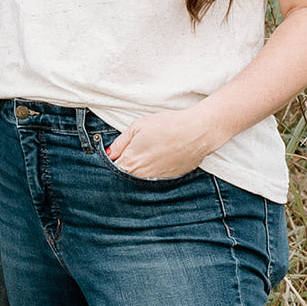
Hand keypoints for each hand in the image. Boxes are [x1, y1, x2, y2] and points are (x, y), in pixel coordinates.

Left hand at [105, 108, 220, 179]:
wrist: (196, 132)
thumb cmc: (167, 125)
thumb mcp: (138, 126)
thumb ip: (121, 142)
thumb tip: (109, 153)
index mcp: (131, 161)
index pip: (113, 170)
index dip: (112, 162)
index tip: (114, 155)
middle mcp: (143, 175)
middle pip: (126, 176)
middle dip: (124, 167)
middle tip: (130, 153)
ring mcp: (157, 179)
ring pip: (141, 180)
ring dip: (139, 171)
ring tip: (148, 153)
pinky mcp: (171, 180)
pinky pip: (156, 179)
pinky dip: (154, 172)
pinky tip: (160, 158)